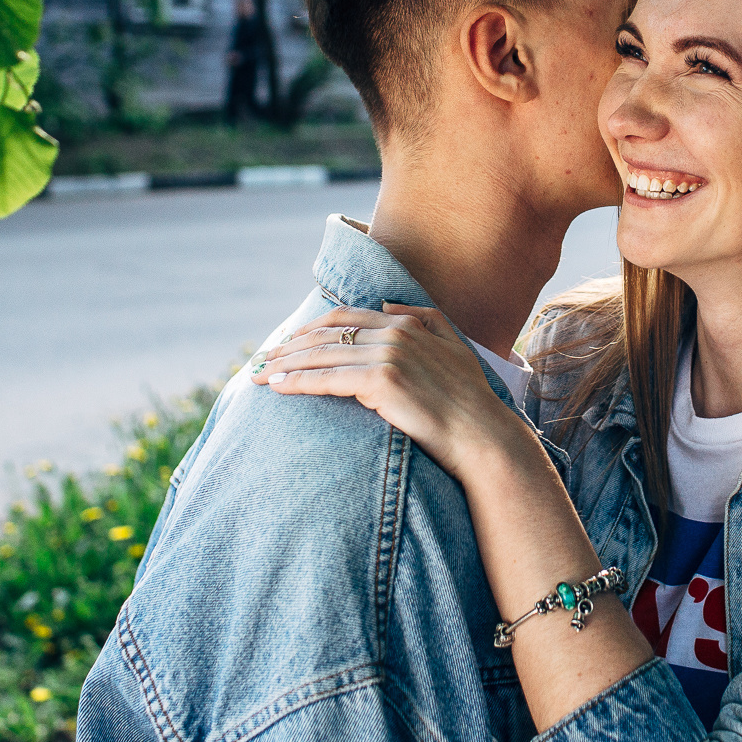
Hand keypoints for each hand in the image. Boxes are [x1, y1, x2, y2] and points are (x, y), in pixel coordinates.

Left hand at [251, 304, 536, 481]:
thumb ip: (425, 318)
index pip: (345, 319)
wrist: (483, 436)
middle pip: (326, 334)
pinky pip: (326, 379)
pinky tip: (276, 388)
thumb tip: (388, 305)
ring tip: (258, 375)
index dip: (311, 328)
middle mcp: (396, 332)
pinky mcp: (380, 381)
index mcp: (409, 323)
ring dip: (284, 364)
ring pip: (321, 355)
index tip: (288, 342)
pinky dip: (296, 382)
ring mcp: (388, 355)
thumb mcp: (454, 347)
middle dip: (289, 346)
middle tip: (263, 358)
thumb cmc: (469, 401)